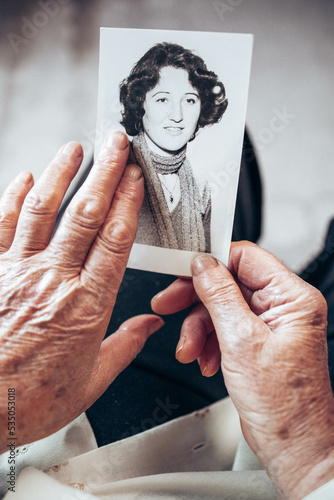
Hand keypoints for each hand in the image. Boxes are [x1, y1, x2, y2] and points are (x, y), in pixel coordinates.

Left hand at [0, 131, 162, 451]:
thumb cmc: (31, 399)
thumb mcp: (91, 382)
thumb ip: (125, 346)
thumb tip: (150, 325)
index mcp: (86, 306)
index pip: (114, 240)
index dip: (128, 203)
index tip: (136, 179)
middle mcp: (53, 280)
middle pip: (85, 215)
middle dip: (104, 173)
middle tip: (116, 145)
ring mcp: (18, 272)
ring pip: (43, 211)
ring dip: (60, 174)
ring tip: (74, 148)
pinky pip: (2, 226)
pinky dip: (13, 198)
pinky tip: (24, 178)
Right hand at [152, 242, 333, 498]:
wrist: (292, 446)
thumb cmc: (284, 406)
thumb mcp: (241, 342)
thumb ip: (219, 296)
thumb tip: (203, 265)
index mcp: (292, 298)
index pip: (246, 257)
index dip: (211, 261)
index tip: (183, 269)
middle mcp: (284, 307)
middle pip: (229, 282)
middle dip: (196, 299)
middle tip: (170, 304)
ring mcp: (271, 325)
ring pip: (223, 306)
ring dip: (199, 327)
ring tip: (190, 349)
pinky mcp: (259, 341)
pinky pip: (226, 327)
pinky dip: (208, 341)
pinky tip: (205, 359)